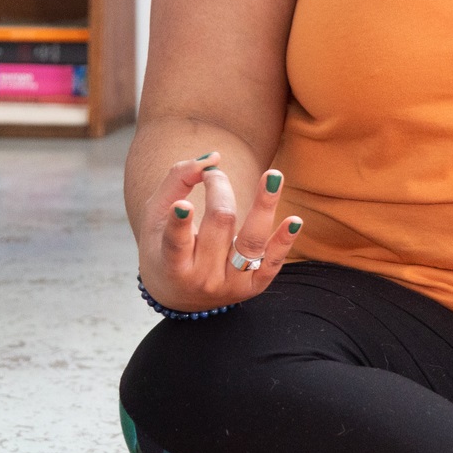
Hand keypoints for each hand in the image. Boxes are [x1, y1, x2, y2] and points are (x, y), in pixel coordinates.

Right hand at [137, 152, 301, 311]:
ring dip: (264, 206)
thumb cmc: (163, 246)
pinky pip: (272, 263)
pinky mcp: (254, 287)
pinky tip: (295, 221)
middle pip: (220, 224)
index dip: (181, 223)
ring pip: (252, 242)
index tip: (183, 205)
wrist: (180, 295)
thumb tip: (213, 158)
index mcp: (173, 266)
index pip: (177, 242)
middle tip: (214, 174)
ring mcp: (231, 284)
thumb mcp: (157, 215)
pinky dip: (284, 241)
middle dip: (219, 189)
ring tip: (274, 176)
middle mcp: (203, 278)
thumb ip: (177, 180)